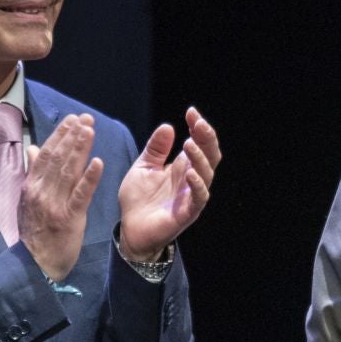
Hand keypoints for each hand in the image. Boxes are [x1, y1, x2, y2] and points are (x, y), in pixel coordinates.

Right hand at [19, 114, 103, 280]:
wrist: (36, 265)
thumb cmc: (36, 232)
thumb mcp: (28, 200)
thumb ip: (32, 173)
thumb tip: (31, 148)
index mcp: (32, 186)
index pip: (46, 154)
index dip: (60, 135)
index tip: (73, 119)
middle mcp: (41, 192)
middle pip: (58, 158)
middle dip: (72, 136)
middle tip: (86, 118)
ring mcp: (54, 204)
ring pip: (68, 171)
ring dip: (80, 149)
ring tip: (90, 130)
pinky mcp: (69, 218)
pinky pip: (80, 195)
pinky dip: (89, 178)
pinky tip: (98, 162)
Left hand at [119, 107, 220, 259]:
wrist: (130, 229)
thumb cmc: (138, 199)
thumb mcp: (144, 167)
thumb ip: (155, 149)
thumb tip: (168, 126)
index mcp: (182, 167)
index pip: (199, 143)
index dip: (198, 128)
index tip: (191, 112)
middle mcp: (191, 180)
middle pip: (210, 155)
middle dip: (207, 138)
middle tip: (198, 123)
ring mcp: (191, 196)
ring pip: (207, 174)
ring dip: (200, 158)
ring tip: (188, 144)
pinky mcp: (187, 212)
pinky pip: (199, 198)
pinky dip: (197, 185)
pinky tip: (190, 173)